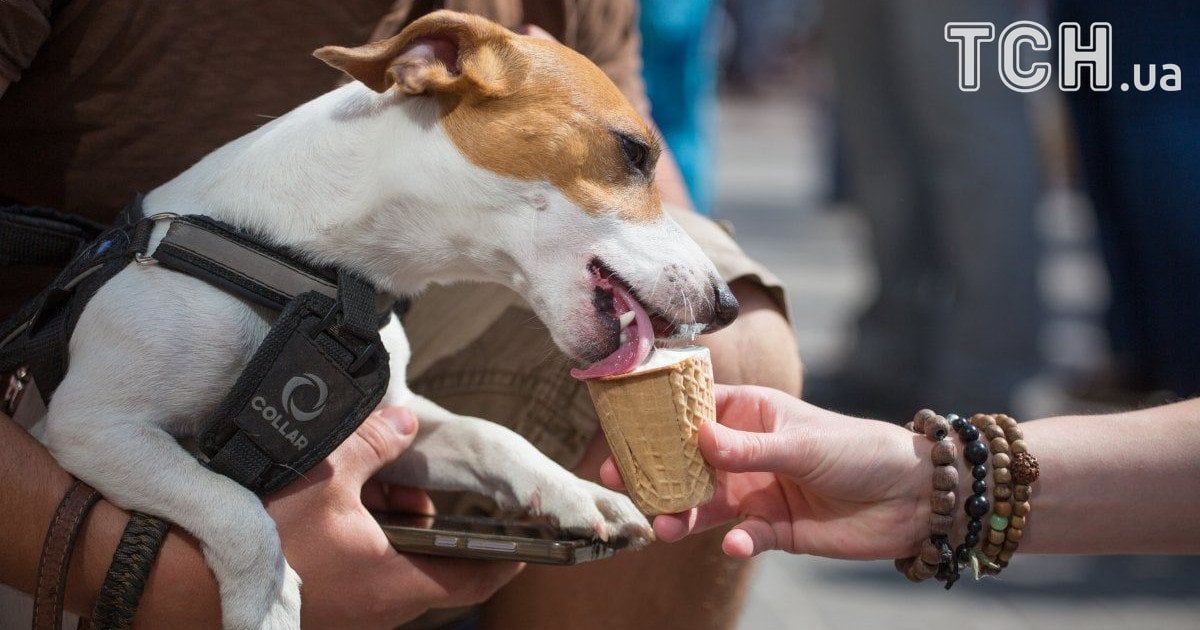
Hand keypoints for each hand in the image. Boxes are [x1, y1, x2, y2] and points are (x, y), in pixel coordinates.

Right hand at [266, 407, 523, 627]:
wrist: (182, 575)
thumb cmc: (259, 535)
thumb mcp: (326, 472)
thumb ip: (377, 443)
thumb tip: (406, 422)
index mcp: (395, 583)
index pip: (476, 577)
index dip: (508, 556)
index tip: (529, 536)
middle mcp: (378, 609)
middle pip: (432, 563)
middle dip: (428, 517)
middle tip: (401, 477)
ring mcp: (349, 613)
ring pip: (394, 563)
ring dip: (389, 524)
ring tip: (359, 482)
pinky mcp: (320, 607)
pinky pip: (361, 569)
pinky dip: (360, 537)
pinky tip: (330, 502)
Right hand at [601, 385, 929, 559]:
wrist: (912, 497)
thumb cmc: (859, 448)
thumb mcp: (803, 443)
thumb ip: (751, 448)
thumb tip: (698, 440)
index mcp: (750, 414)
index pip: (694, 410)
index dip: (658, 418)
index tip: (623, 428)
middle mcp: (746, 452)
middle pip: (688, 462)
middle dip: (656, 472)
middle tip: (620, 480)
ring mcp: (758, 490)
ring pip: (706, 504)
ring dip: (682, 515)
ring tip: (662, 527)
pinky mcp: (775, 528)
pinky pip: (743, 537)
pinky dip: (736, 542)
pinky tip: (736, 543)